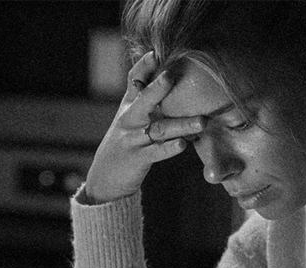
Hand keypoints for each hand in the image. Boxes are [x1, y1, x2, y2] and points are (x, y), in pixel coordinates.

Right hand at [81, 52, 204, 203]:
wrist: (104, 177)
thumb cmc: (125, 143)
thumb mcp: (130, 118)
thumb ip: (146, 98)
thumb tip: (168, 73)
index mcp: (129, 106)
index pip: (134, 81)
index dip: (143, 66)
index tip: (155, 52)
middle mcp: (129, 119)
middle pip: (144, 100)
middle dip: (157, 88)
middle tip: (172, 76)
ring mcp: (132, 139)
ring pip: (158, 128)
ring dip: (181, 124)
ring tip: (202, 122)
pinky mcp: (137, 159)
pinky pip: (155, 152)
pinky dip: (169, 149)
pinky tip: (182, 145)